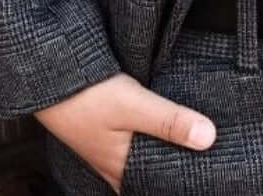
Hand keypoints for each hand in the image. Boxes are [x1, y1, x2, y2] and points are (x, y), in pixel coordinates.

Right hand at [32, 70, 216, 192]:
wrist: (52, 77)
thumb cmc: (89, 96)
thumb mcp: (134, 105)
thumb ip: (170, 121)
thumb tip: (209, 138)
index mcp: (123, 170)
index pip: (158, 189)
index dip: (179, 184)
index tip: (207, 178)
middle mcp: (114, 167)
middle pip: (151, 176)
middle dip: (174, 170)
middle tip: (205, 162)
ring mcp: (107, 150)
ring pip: (141, 160)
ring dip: (162, 154)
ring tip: (191, 144)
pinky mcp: (104, 132)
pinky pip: (132, 145)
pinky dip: (149, 140)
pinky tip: (160, 128)